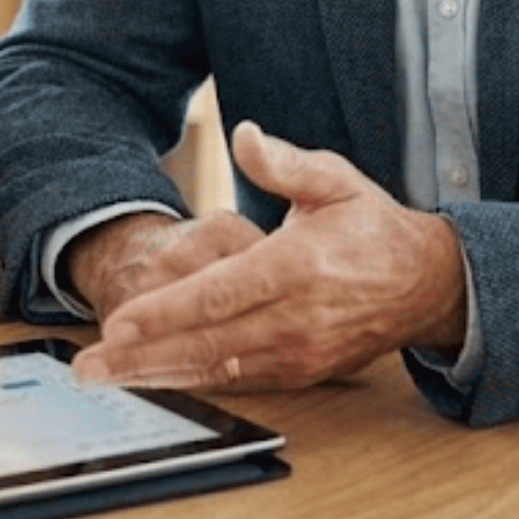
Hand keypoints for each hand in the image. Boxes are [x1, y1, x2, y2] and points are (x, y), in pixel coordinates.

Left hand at [72, 122, 468, 392]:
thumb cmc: (372, 227)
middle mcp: (297, 317)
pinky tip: (154, 381)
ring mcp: (300, 352)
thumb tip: (244, 136)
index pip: (218, 295)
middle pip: (207, 342)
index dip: (165, 313)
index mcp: (298, 266)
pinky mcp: (303, 373)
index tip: (119, 324)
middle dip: (143, 357)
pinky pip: (239, 380)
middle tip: (90, 366)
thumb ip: (285, 163)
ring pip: (218, 369)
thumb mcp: (336, 180)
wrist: (428, 284)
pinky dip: (194, 382)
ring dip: (159, 376)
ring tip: (108, 379)